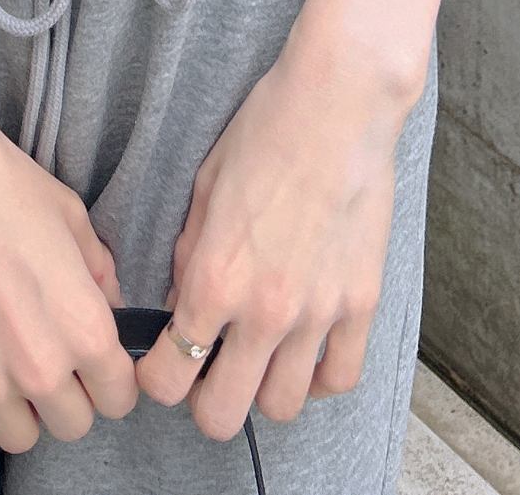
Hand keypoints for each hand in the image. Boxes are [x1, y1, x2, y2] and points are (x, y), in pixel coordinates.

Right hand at [0, 120, 139, 463]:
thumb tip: (108, 309)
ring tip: (7, 368)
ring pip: (24, 440)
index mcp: (86, 327)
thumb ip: (100, 275)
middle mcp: (43, 366)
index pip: (120, 397)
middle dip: (68, 395)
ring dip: (22, 411)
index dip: (109, 379)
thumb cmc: (8, 189)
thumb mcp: (75, 222)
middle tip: (46, 358)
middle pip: (74, 425)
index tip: (93, 362)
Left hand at [135, 27, 422, 439]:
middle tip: (207, 370)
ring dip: (263, 389)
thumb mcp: (205, 188)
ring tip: (259, 357)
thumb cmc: (265, 132)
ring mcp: (318, 313)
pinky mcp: (362, 304)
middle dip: (204, 401)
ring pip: (283, 407)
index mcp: (215, 278)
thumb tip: (183, 302)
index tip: (162, 365)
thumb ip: (191, 255)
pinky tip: (306, 350)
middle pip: (223, 414)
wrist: (337, 105)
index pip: (169, 374)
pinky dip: (319, 377)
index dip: (157, 378)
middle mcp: (265, 310)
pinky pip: (340, 378)